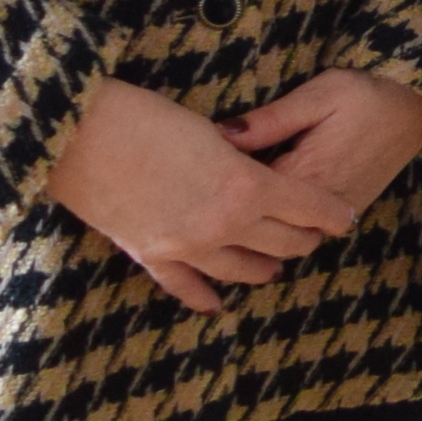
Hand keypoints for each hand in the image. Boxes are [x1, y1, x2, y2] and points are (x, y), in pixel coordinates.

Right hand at [45, 76, 358, 314]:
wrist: (77, 135)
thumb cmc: (145, 116)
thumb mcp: (209, 130)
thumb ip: (241, 155)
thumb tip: (254, 165)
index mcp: (247, 186)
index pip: (309, 208)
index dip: (331, 213)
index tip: (344, 217)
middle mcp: (223, 225)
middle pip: (282, 243)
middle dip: (304, 239)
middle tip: (314, 235)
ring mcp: (186, 247)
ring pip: (241, 271)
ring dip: (263, 268)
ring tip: (276, 266)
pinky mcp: (150, 255)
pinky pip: (186, 286)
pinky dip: (205, 296)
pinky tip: (217, 304)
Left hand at [219, 67, 421, 219]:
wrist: (419, 102)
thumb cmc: (367, 93)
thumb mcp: (317, 95)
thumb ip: (269, 121)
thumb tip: (221, 136)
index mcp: (309, 176)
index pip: (249, 201)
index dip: (220, 192)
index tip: (197, 179)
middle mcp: (324, 204)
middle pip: (264, 229)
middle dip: (235, 217)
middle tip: (208, 197)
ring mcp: (341, 211)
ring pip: (286, 237)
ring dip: (260, 224)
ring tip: (232, 203)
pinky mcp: (351, 208)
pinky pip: (309, 231)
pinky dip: (285, 222)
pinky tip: (266, 205)